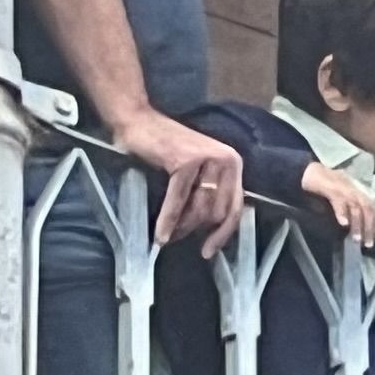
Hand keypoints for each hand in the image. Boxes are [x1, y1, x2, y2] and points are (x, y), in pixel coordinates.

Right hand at [115, 107, 245, 254]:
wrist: (139, 122)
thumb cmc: (164, 150)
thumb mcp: (197, 172)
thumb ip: (209, 194)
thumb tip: (210, 232)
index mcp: (233, 163)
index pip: (235, 208)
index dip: (222, 234)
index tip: (207, 252)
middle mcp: (227, 160)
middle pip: (216, 213)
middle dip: (194, 229)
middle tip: (175, 237)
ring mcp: (208, 159)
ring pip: (199, 209)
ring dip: (181, 227)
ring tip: (166, 234)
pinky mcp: (187, 161)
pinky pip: (178, 201)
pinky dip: (168, 220)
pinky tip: (160, 235)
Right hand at [294, 161, 374, 241]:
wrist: (310, 170)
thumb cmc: (325, 184)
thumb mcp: (341, 194)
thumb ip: (348, 206)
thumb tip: (353, 224)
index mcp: (356, 191)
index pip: (371, 207)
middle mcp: (352, 189)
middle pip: (366, 208)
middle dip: (369, 226)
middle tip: (368, 244)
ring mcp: (342, 188)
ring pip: (355, 207)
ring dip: (357, 224)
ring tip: (356, 239)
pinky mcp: (330, 188)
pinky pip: (339, 201)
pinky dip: (342, 213)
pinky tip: (343, 224)